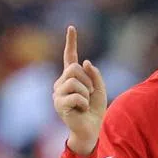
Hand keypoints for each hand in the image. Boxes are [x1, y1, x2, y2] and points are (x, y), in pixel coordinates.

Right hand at [53, 25, 106, 155]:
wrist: (91, 129)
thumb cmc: (94, 110)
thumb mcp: (99, 89)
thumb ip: (94, 74)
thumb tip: (84, 61)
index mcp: (71, 78)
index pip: (69, 57)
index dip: (71, 42)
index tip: (71, 28)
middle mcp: (61, 83)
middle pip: (74, 68)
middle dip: (87, 80)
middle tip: (90, 93)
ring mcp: (58, 94)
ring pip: (74, 81)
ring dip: (86, 92)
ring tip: (85, 103)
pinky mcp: (59, 104)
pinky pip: (75, 95)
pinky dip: (84, 102)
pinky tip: (81, 110)